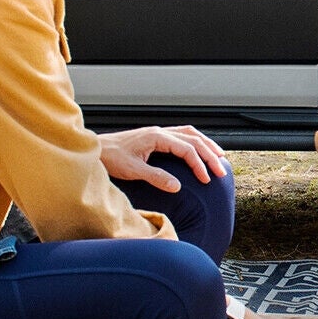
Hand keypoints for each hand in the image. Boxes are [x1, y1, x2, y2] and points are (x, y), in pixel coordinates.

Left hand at [97, 125, 226, 193]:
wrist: (96, 149)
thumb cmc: (110, 158)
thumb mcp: (133, 170)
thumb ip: (156, 177)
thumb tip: (177, 186)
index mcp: (157, 137)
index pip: (187, 149)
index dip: (199, 164)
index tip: (206, 180)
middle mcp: (160, 132)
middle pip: (193, 139)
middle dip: (210, 155)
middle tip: (221, 171)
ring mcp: (158, 133)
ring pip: (190, 134)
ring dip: (206, 145)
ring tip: (219, 157)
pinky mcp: (155, 138)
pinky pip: (182, 136)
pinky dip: (195, 142)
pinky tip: (199, 151)